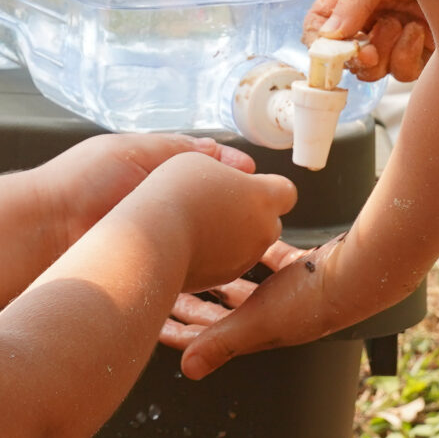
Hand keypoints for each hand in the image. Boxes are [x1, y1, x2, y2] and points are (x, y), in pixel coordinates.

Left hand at [34, 133, 255, 248]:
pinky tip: (219, 254)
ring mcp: (154, 231)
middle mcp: (156, 199)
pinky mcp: (150, 260)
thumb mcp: (135, 149)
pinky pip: (185, 257)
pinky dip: (203, 254)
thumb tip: (217, 149)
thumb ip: (178, 149)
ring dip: (221, 229)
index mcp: (152, 168)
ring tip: (244, 228)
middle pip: (206, 199)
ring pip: (201, 230)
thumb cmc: (82, 181)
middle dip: (231, 202)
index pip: (201, 166)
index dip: (229, 169)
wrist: (48, 226)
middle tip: (257, 205)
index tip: (252, 175)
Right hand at [122, 152, 295, 294]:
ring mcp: (245, 258)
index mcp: (263, 197)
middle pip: (270, 219)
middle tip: (222, 200)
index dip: (267, 185)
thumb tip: (229, 179)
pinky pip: (228, 260)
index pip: (286, 191)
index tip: (248, 182)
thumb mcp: (200, 161)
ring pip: (249, 242)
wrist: (152, 240)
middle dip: (252, 211)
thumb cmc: (175, 194)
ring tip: (200, 220)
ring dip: (233, 232)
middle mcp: (262, 231)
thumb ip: (225, 170)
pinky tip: (192, 240)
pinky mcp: (224, 277)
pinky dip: (217, 252)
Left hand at [168, 233, 380, 378]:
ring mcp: (285, 293)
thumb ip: (222, 342)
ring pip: (242, 284)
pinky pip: (271, 258)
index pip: (205, 336)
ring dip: (218, 275)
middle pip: (218, 311)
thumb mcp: (259, 321)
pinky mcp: (301, 270)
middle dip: (190, 302)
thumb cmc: (312, 300)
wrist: (357, 276)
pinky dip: (257, 250)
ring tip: (194, 260)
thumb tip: (187, 370)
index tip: (148, 319)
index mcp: (255, 332)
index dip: (176, 331)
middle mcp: (268, 315)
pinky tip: (245, 234)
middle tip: (161, 289)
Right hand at [305, 0, 430, 80]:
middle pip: (349, 59)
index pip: (319, 28)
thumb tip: (329, 37)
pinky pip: (406, 71)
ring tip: (398, 23)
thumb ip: (351, 3)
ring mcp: (396, 37)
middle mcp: (369, 20)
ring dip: (385, 51)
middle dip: (358, 58)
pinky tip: (417, 29)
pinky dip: (408, 55)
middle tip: (369, 50)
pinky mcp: (422, 49)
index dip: (320, 45)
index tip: (332, 52)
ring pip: (377, 70)